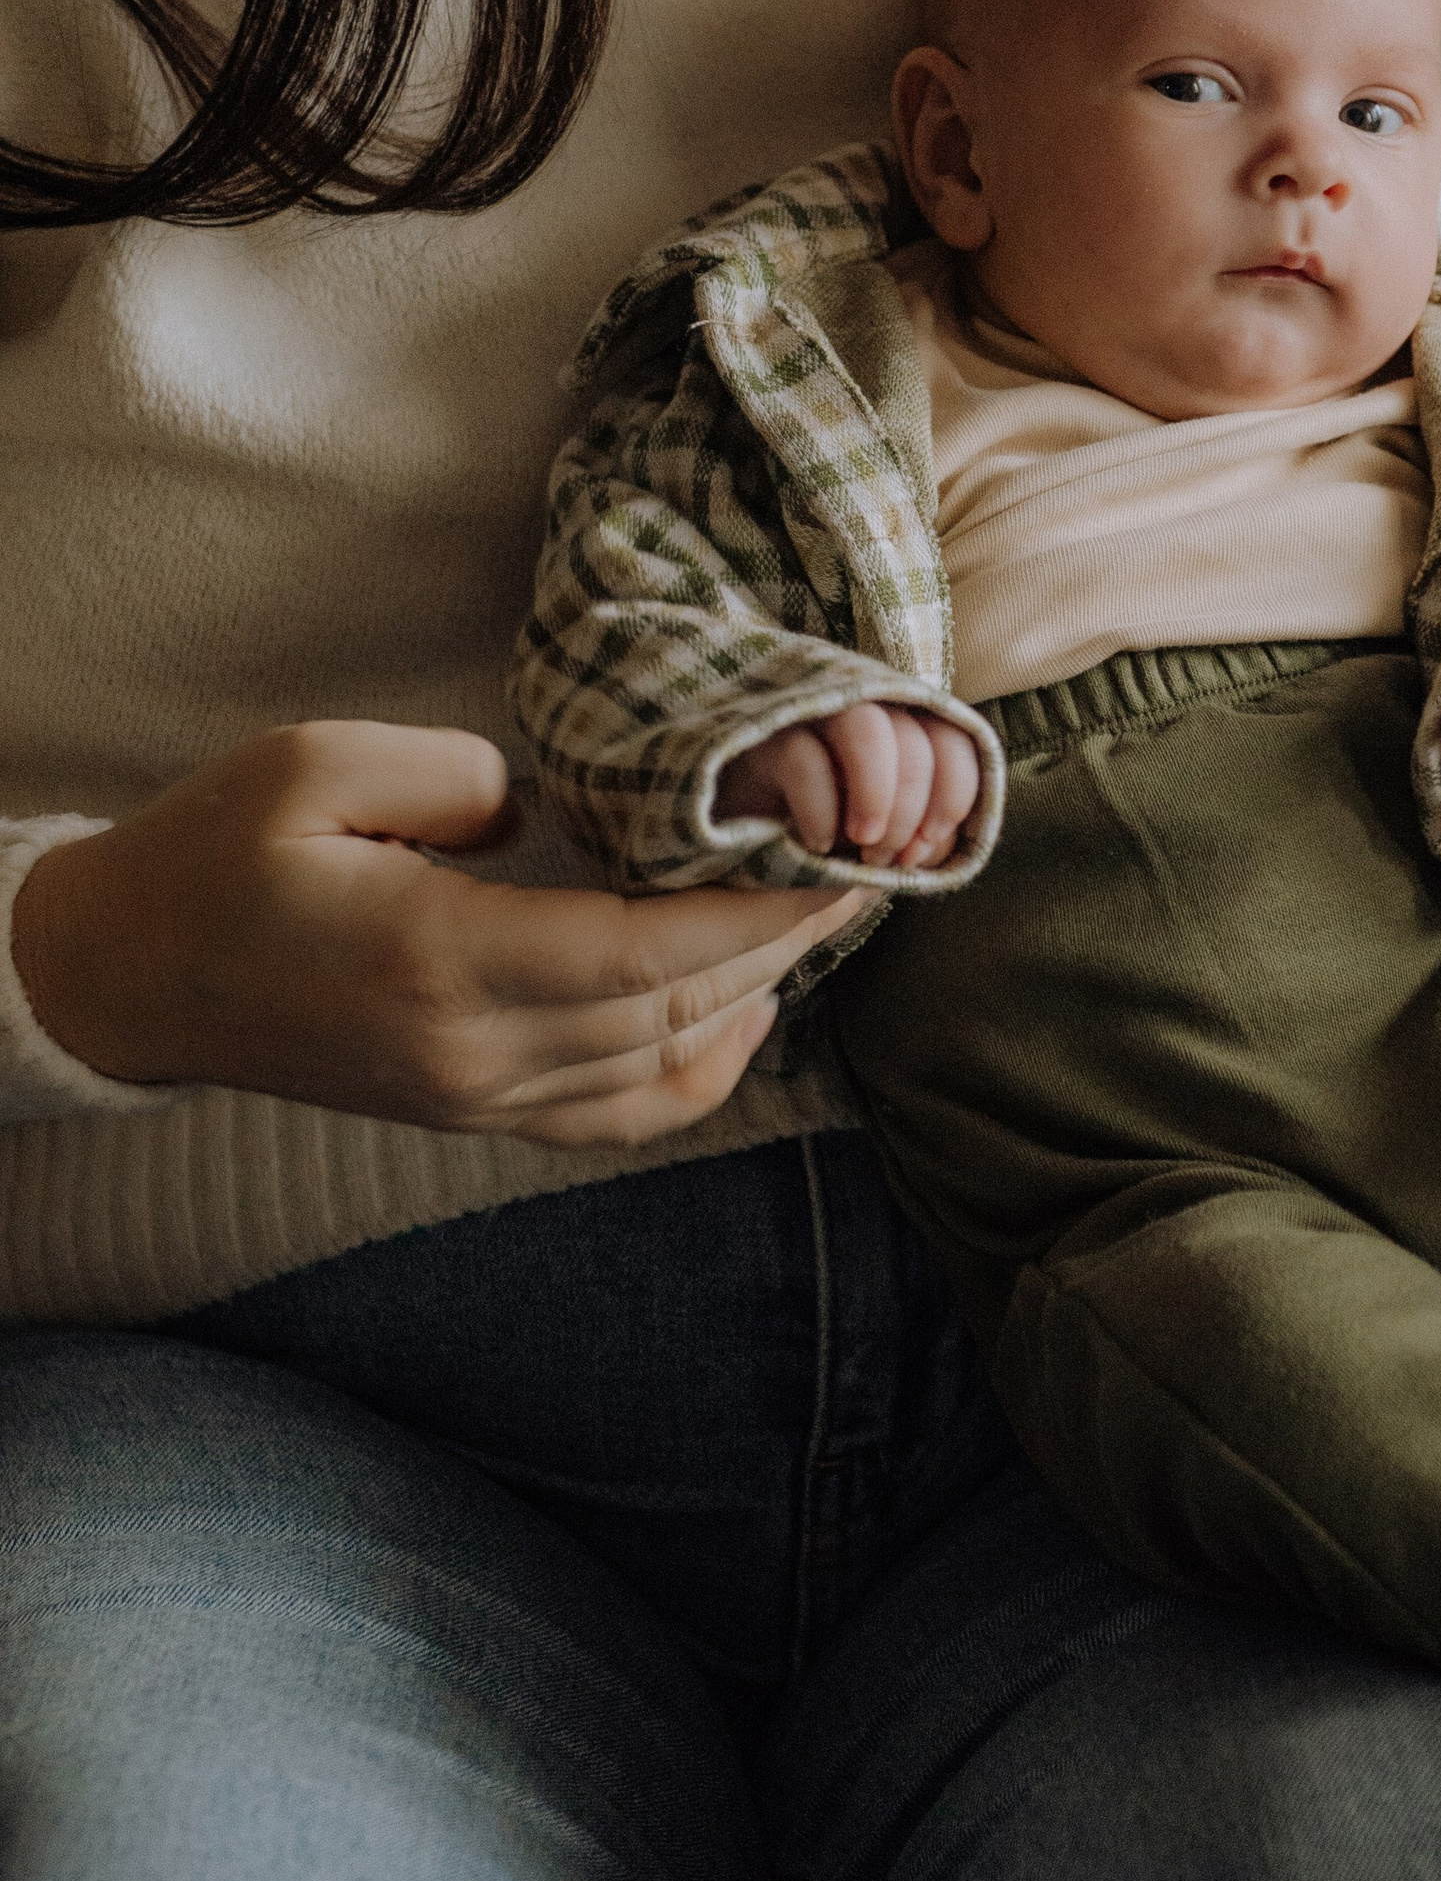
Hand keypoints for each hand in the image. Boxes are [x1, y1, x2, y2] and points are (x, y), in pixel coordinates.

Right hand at [12, 722, 852, 1145]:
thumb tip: (550, 809)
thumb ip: (452, 775)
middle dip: (784, 946)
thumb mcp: (314, 764)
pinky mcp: (470, 1110)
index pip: (644, 958)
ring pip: (658, 1070)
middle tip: (867, 871)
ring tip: (822, 920)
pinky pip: (614, 1117)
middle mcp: (471, 1051)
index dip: (756, 918)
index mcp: (438, 963)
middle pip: (674, 1015)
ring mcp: (473, 1095)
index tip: (839, 864)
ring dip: (755, 998)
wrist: (133, 973)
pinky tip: (746, 1016)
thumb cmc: (217, 852)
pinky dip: (699, 1074)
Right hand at [718, 703, 978, 868]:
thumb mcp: (871, 841)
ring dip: (877, 793)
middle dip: (911, 807)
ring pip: (865, 727)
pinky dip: (820, 809)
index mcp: (896, 728)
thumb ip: (911, 836)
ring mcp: (807, 717)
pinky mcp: (761, 738)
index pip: (954, 738)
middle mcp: (857, 709)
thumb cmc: (811, 834)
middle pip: (914, 735)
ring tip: (863, 845)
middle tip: (886, 858)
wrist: (728, 838)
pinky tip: (815, 844)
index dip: (954, 793)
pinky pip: (803, 758)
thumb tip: (938, 846)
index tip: (929, 845)